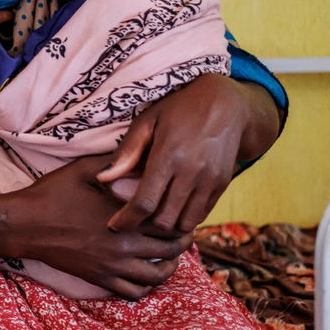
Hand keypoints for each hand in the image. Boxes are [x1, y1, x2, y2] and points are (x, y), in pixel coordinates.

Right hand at [10, 156, 191, 298]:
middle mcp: (124, 245)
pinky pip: (133, 293)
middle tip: (184, 235)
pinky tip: (145, 274)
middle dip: (182, 244)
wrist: (26, 223)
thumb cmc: (54, 193)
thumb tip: (140, 155)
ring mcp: (112, 266)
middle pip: (169, 251)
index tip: (183, 213)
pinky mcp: (99, 279)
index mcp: (124, 216)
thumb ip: (116, 164)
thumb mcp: (85, 169)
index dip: (182, 220)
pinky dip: (145, 287)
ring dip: (168, 267)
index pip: (168, 224)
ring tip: (169, 257)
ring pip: (156, 276)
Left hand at [96, 74, 258, 234]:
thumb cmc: (179, 109)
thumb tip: (102, 180)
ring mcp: (210, 181)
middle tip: (133, 218)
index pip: (144, 202)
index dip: (126, 220)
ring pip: (184, 223)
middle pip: (164, 220)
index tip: (114, 225)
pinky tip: (173, 207)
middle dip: (145, 225)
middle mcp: (191, 172)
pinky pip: (201, 215)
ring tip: (153, 215)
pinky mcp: (222, 185)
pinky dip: (185, 218)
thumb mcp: (148, 121)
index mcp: (168, 156)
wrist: (226, 104)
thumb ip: (126, 152)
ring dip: (167, 225)